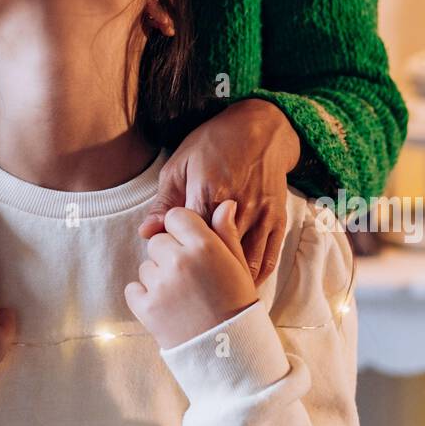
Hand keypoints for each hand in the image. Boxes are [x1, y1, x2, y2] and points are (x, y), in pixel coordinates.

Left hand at [125, 201, 255, 349]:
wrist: (229, 353)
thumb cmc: (237, 305)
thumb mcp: (239, 266)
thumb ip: (226, 233)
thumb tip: (225, 204)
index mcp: (205, 246)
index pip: (176, 217)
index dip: (182, 229)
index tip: (190, 245)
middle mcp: (180, 260)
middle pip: (159, 240)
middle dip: (170, 254)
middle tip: (189, 277)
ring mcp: (161, 284)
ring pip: (146, 266)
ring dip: (158, 277)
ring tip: (182, 296)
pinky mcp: (146, 307)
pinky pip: (133, 289)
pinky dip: (144, 297)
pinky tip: (166, 307)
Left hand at [137, 100, 300, 284]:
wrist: (260, 129)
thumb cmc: (213, 144)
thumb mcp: (180, 165)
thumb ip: (164, 203)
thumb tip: (146, 233)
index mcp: (207, 192)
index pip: (189, 239)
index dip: (179, 256)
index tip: (172, 265)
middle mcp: (236, 206)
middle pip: (217, 254)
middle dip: (205, 273)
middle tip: (192, 287)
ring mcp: (261, 214)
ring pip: (245, 261)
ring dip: (231, 281)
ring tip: (215, 296)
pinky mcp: (278, 219)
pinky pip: (269, 257)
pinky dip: (256, 276)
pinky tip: (242, 286)